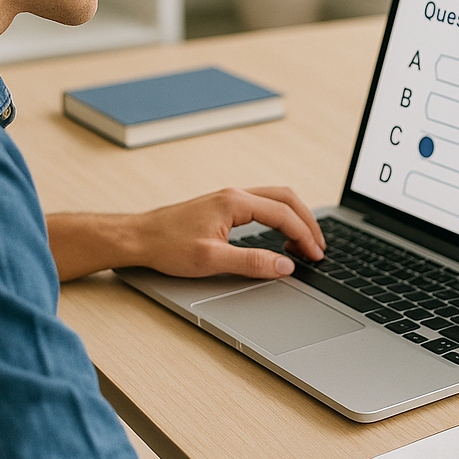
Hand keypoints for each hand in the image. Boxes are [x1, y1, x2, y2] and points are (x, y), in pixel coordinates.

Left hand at [127, 186, 325, 277]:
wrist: (139, 238)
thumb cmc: (167, 246)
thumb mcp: (212, 259)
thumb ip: (252, 262)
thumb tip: (285, 265)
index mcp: (235, 202)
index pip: (283, 214)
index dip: (304, 236)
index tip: (316, 255)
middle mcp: (235, 194)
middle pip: (286, 198)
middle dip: (308, 222)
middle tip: (320, 247)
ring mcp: (229, 198)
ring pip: (275, 199)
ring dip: (295, 218)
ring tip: (305, 244)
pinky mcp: (223, 207)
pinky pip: (263, 205)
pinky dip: (280, 217)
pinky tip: (280, 236)